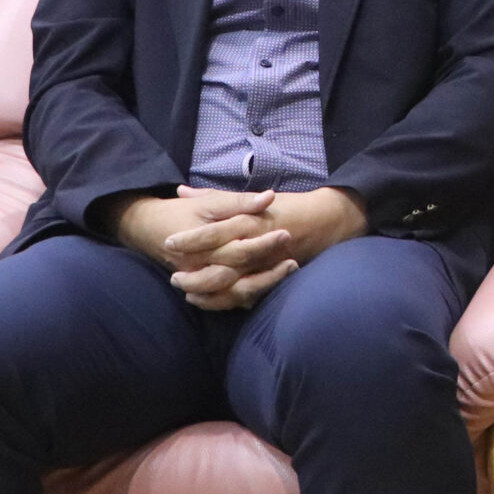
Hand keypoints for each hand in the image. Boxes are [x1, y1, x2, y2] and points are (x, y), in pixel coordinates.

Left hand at [133, 185, 368, 311]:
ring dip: (208, 293)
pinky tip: (210, 302)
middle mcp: (256, 245)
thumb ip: (214, 196)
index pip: (213, 232)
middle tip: (173, 277)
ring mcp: (266, 264)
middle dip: (195, 274)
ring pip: (233, 285)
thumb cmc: (284, 206)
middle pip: (220, 265)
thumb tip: (181, 191)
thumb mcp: (248, 197)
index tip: (168, 242)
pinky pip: (249, 295)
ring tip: (187, 293)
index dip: (190, 240)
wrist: (324, 221)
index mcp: (249, 221)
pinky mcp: (272, 277)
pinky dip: (228, 301)